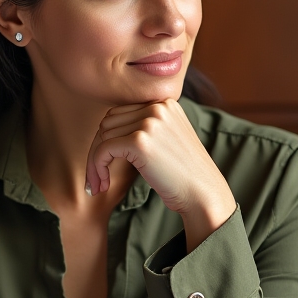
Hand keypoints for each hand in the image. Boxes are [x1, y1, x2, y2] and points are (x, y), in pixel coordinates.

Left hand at [86, 100, 236, 249]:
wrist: (203, 194)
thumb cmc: (183, 174)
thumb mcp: (168, 138)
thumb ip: (145, 127)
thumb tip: (104, 130)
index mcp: (164, 103)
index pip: (120, 113)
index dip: (108, 139)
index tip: (105, 163)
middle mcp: (157, 107)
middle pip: (108, 123)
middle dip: (98, 150)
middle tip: (98, 178)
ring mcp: (150, 122)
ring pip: (102, 136)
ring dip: (95, 163)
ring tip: (101, 184)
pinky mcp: (140, 141)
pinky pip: (103, 150)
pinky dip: (96, 168)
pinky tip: (102, 185)